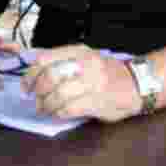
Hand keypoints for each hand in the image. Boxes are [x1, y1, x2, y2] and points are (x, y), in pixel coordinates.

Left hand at [20, 45, 140, 122]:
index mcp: (80, 52)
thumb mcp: (87, 59)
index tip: (27, 86)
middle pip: (49, 78)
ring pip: (57, 96)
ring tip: (47, 109)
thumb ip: (65, 62)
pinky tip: (60, 113)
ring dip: (47, 106)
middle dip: (38, 92)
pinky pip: (68, 109)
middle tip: (38, 99)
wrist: (138, 84)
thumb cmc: (109, 74)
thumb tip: (35, 75)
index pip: (45, 59)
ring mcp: (93, 83)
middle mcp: (86, 64)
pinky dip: (59, 113)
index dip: (30, 74)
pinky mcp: (97, 101)